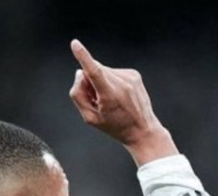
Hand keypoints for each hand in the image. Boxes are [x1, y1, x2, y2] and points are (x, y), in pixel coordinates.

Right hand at [69, 40, 177, 164]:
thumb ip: (79, 96)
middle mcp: (121, 83)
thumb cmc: (114, 126)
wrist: (142, 129)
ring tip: (109, 100)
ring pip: (104, 70)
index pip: (94, 72)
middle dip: (89, 81)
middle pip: (94, 70)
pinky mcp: (134, 74)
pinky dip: (110, 81)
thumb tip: (80, 73)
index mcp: (109, 96)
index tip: (75, 44)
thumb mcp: (90, 118)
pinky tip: (117, 95)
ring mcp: (130, 77)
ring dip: (100, 82)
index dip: (83, 57)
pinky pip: (113, 72)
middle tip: (95, 99)